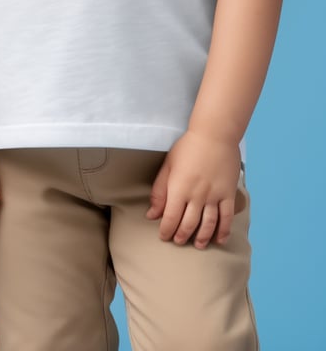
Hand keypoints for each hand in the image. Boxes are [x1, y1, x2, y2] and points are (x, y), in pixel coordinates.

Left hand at [146, 131, 240, 248]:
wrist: (215, 135)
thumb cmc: (188, 147)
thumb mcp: (168, 165)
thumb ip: (159, 191)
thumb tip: (152, 214)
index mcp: (179, 188)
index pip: (171, 218)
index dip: (166, 230)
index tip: (164, 236)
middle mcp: (196, 195)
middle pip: (188, 224)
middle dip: (182, 236)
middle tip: (178, 241)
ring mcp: (214, 196)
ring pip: (208, 224)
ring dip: (202, 238)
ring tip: (198, 245)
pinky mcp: (228, 194)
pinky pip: (226, 218)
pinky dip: (223, 231)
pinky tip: (219, 239)